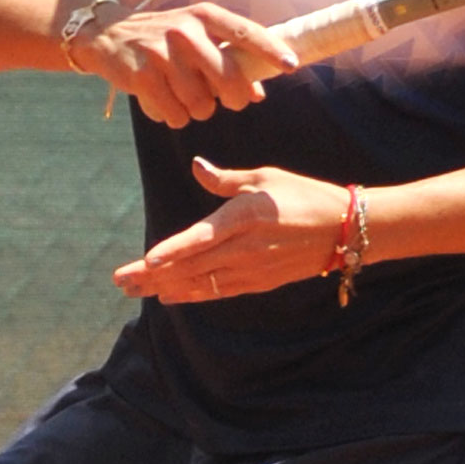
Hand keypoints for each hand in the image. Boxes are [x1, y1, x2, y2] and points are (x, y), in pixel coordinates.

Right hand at [82, 0, 297, 129]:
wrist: (106, 35)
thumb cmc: (162, 39)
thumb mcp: (195, 38)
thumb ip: (228, 60)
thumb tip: (259, 93)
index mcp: (204, 16)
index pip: (246, 32)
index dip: (271, 50)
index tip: (292, 65)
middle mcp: (185, 30)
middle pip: (229, 80)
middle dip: (233, 99)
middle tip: (224, 101)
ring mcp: (162, 52)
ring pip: (202, 105)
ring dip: (196, 110)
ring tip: (180, 94)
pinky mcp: (142, 75)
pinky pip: (176, 115)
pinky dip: (173, 117)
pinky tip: (161, 101)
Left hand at [113, 158, 350, 304]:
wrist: (345, 230)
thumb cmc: (304, 195)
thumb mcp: (265, 177)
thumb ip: (226, 179)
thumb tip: (197, 166)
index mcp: (244, 217)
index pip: (200, 238)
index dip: (171, 252)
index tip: (145, 263)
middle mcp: (245, 247)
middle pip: (191, 266)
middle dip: (152, 276)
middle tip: (120, 281)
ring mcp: (252, 269)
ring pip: (201, 282)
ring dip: (166, 288)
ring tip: (135, 291)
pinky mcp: (260, 282)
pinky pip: (220, 291)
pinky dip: (193, 294)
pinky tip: (171, 297)